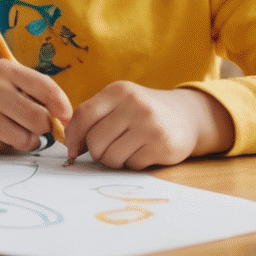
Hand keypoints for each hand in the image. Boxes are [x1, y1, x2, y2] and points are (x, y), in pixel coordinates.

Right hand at [0, 61, 73, 153]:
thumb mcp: (12, 80)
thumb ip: (39, 94)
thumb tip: (66, 121)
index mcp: (6, 71)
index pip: (47, 89)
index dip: (63, 107)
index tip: (64, 117)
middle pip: (40, 119)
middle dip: (45, 126)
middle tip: (37, 124)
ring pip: (27, 138)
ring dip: (29, 139)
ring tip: (18, 130)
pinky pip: (9, 147)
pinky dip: (10, 144)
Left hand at [63, 82, 233, 168]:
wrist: (186, 116)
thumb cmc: (142, 111)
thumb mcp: (119, 102)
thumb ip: (94, 116)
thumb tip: (69, 144)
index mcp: (119, 91)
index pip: (84, 114)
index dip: (73, 135)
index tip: (72, 148)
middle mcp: (135, 105)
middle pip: (96, 140)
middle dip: (95, 152)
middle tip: (104, 152)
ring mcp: (151, 126)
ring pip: (112, 156)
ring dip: (113, 160)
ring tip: (125, 150)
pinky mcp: (163, 146)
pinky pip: (132, 164)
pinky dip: (132, 163)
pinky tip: (142, 152)